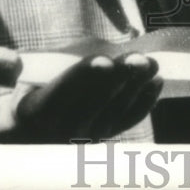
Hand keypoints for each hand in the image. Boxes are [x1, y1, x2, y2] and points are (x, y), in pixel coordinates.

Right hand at [0, 53, 161, 143]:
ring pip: (115, 113)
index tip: (104, 60)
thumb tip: (105, 52)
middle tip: (137, 59)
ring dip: (136, 86)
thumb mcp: (42, 70)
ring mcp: (85, 138)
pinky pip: (127, 121)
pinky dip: (144, 102)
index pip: (60, 93)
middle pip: (94, 105)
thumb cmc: (38, 85)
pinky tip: (156, 81)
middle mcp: (60, 131)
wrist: (33, 126)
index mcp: (35, 111)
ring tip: (151, 64)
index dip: (84, 76)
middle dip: (119, 78)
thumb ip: (67, 61)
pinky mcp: (105, 137)